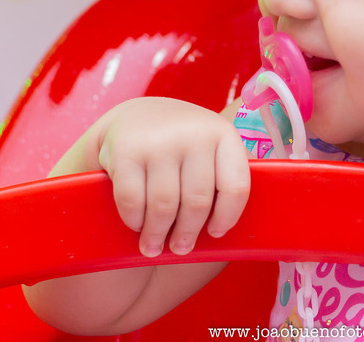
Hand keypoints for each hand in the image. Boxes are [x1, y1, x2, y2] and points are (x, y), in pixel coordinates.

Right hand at [61, 97, 250, 257]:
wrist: (133, 115)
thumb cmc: (180, 144)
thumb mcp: (209, 147)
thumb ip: (224, 175)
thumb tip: (235, 231)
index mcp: (224, 134)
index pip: (236, 187)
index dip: (227, 217)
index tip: (215, 232)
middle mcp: (195, 134)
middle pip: (197, 202)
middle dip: (187, 234)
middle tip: (179, 247)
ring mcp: (160, 141)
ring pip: (164, 206)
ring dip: (157, 234)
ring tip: (153, 246)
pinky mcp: (127, 151)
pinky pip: (132, 201)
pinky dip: (134, 220)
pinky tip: (136, 224)